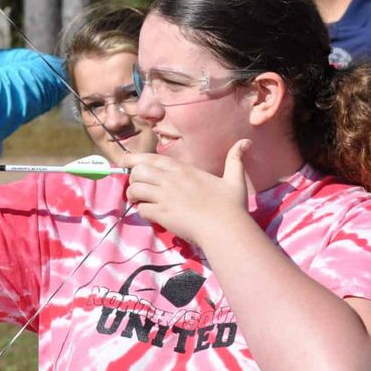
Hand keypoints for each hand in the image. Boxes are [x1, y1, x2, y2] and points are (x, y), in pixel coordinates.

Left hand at [122, 140, 253, 245]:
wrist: (226, 228)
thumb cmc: (231, 205)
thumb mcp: (234, 179)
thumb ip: (235, 159)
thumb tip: (246, 141)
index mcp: (184, 170)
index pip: (151, 158)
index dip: (134, 158)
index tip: (124, 161)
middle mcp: (171, 180)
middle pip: (138, 171)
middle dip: (132, 178)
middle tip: (137, 186)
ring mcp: (165, 197)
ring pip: (135, 189)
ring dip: (133, 195)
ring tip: (138, 200)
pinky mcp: (162, 214)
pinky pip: (141, 209)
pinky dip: (142, 211)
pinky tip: (150, 214)